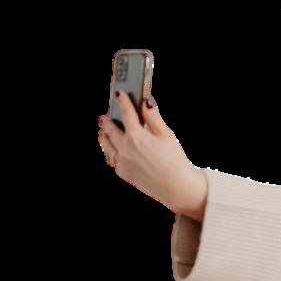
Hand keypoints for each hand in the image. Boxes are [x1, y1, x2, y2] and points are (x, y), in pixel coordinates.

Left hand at [98, 92, 200, 212]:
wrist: (175, 187)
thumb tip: (145, 101)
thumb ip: (153, 116)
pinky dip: (111, 150)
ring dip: (105, 135)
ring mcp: (121, 161)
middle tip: (106, 115)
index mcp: (136, 136)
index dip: (123, 101)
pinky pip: (112, 158)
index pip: (126, 112)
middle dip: (108, 120)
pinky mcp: (122, 172)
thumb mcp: (166, 134)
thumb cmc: (174, 159)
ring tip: (104, 130)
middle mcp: (124, 148)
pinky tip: (113, 148)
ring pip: (106, 144)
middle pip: (110, 129)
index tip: (119, 94)